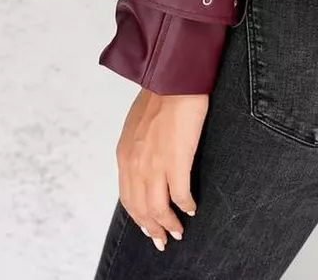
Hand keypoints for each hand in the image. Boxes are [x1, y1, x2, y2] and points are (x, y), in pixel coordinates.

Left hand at [116, 88, 209, 251]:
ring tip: (178, 231)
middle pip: (141, 209)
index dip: (139, 217)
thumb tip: (145, 164)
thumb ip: (137, 148)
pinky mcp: (176, 161)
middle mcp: (136, 164)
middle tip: (163, 239)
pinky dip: (186, 206)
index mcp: (125, 154)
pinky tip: (193, 208)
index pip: (128, 198)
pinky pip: (181, 195)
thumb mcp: (137, 124)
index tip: (149, 227)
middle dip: (152, 228)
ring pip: (158, 209)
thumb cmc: (160, 93)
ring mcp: (155, 164)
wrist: (174, 78)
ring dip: (169, 224)